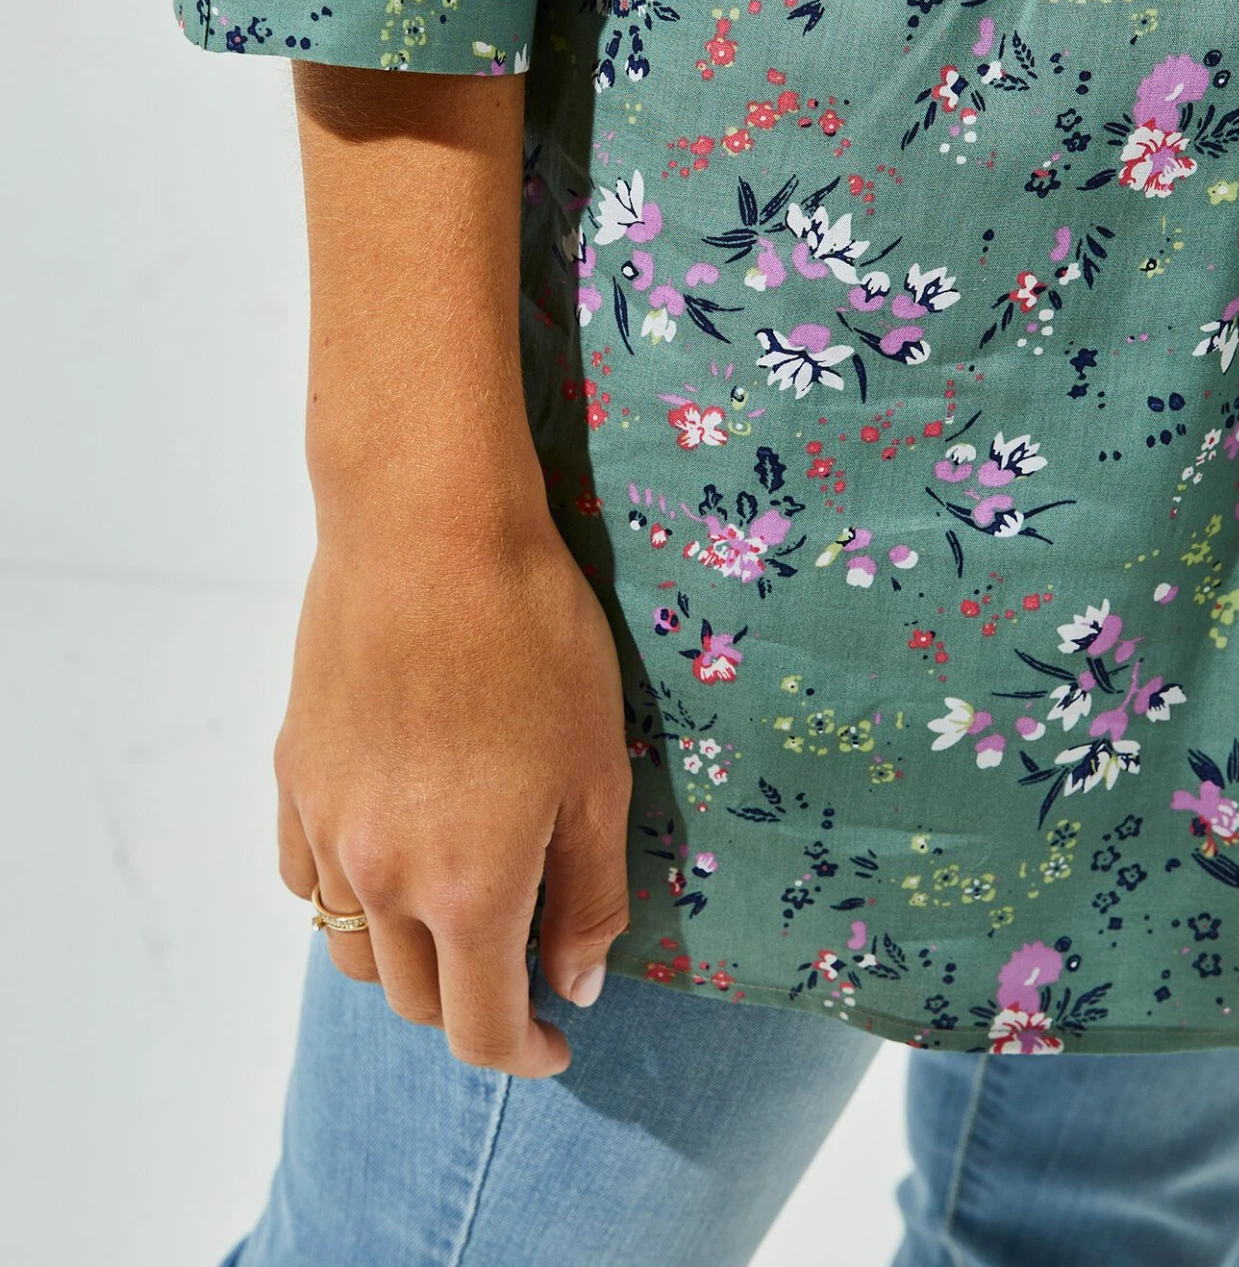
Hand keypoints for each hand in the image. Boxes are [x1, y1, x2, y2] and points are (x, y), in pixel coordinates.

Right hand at [274, 516, 633, 1076]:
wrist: (428, 532)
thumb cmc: (534, 641)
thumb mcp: (597, 773)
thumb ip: (590, 895)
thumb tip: (575, 986)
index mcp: (468, 888)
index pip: (479, 1029)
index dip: (525, 1054)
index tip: (558, 1044)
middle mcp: (380, 876)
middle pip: (413, 997)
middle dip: (471, 1005)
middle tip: (524, 966)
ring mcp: (324, 826)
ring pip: (351, 945)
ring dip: (407, 956)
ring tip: (456, 916)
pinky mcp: (294, 774)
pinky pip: (305, 876)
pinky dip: (347, 897)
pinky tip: (386, 858)